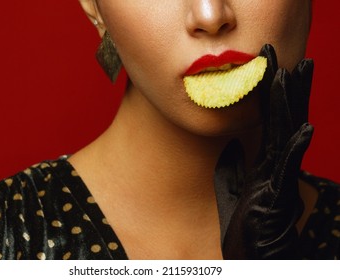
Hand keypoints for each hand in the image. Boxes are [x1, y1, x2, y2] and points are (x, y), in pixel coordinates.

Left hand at [214, 44, 313, 258]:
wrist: (254, 255)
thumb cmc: (247, 224)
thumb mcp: (233, 187)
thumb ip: (234, 164)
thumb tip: (231, 144)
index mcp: (264, 160)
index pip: (270, 121)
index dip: (270, 95)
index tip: (270, 67)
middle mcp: (274, 164)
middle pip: (283, 119)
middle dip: (288, 89)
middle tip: (292, 58)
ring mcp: (278, 178)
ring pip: (286, 134)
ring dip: (290, 105)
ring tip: (291, 76)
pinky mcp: (278, 196)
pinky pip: (288, 168)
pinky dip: (296, 147)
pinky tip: (303, 128)